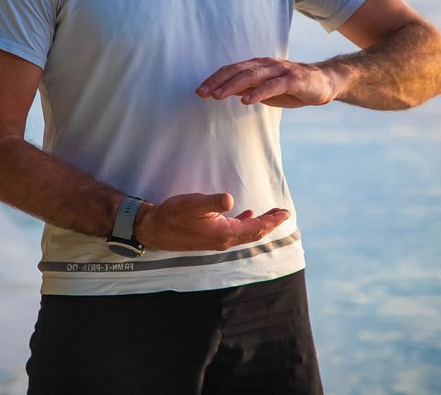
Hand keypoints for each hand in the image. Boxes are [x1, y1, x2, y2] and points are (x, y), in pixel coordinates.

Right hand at [134, 192, 289, 251]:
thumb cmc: (173, 215)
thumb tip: (230, 199)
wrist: (155, 229)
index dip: (271, 220)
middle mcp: (224, 240)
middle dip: (269, 223)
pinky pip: (235, 232)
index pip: (255, 228)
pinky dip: (245, 224)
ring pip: (245, 233)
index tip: (285, 213)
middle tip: (282, 213)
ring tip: (269, 215)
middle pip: (254, 233)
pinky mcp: (210, 238)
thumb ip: (212, 202)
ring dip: (259, 224)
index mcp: (224, 233)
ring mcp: (217, 241)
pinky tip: (245, 216)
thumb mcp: (193, 203)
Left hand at [195, 56, 338, 107]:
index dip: (215, 79)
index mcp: (258, 66)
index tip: (199, 90)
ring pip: (252, 76)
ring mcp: (280, 71)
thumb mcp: (264, 90)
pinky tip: (246, 100)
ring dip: (232, 85)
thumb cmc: (291, 87)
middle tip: (202, 92)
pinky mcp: (293, 80)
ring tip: (217, 96)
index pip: (232, 70)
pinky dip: (258, 92)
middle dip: (218, 81)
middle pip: (237, 71)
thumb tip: (222, 92)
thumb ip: (246, 89)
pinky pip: (273, 86)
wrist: (325, 83)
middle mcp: (266, 65)